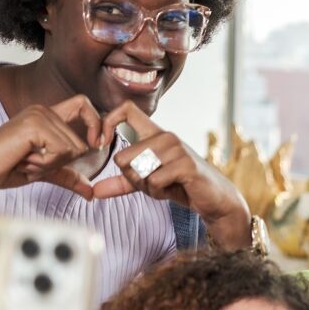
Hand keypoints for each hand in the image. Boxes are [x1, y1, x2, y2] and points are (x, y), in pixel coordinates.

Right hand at [0, 95, 103, 204]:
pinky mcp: (33, 126)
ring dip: (51, 165)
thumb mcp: (44, 171)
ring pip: (73, 149)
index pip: (84, 105)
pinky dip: (45, 165)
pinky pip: (61, 152)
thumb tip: (91, 191)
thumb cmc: (4, 168)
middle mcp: (43, 110)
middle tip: (33, 161)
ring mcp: (38, 115)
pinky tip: (24, 160)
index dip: (96, 124)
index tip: (95, 145)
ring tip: (26, 160)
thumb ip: (68, 175)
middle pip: (82, 142)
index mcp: (47, 115)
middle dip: (62, 162)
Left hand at [93, 101, 250, 246]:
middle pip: (124, 155)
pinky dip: (158, 192)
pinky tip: (172, 191)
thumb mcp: (148, 182)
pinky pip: (153, 181)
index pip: (126, 110)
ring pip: (138, 170)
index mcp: (155, 134)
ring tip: (163, 187)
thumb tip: (94, 191)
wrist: (214, 199)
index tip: (101, 144)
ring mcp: (177, 149)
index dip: (107, 122)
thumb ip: (122, 183)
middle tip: (149, 184)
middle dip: (130, 178)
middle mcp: (165, 136)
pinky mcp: (185, 165)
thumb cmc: (182, 186)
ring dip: (146, 187)